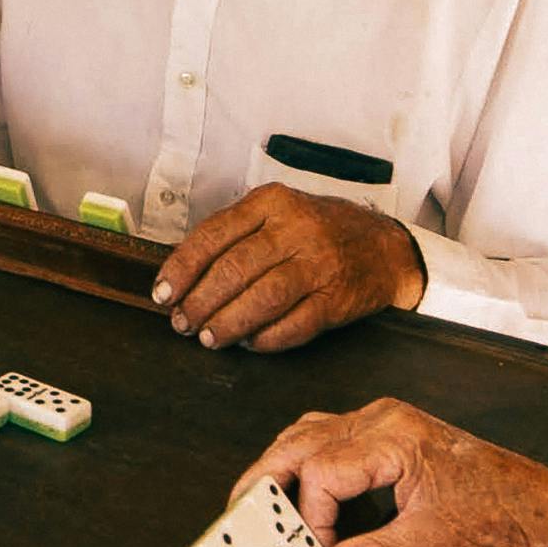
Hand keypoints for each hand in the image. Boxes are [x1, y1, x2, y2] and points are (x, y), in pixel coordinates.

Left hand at [151, 183, 416, 352]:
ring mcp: (319, 264)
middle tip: (183, 323)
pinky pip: (294, 325)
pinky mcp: (337, 298)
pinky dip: (267, 339)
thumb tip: (182, 279)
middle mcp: (296, 229)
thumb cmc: (318, 234)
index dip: (182, 269)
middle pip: (234, 269)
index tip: (163, 294)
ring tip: (209, 338)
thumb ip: (235, 237)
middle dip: (200, 302)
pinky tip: (251, 343)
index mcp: (271, 202)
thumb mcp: (278, 215)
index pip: (213, 236)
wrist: (385, 248)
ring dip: (228, 323)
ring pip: (262, 298)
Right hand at [242, 399, 547, 546]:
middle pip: (301, 440)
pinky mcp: (391, 433)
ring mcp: (388, 422)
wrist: (539, 507)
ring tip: (263, 505)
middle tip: (240, 514)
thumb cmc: (498, 517)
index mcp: (394, 440)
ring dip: (283, 466)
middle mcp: (386, 421)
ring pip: (311, 433)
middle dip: (266, 478)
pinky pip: (332, 437)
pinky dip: (308, 462)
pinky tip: (305, 493)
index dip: (308, 518)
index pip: (321, 472)